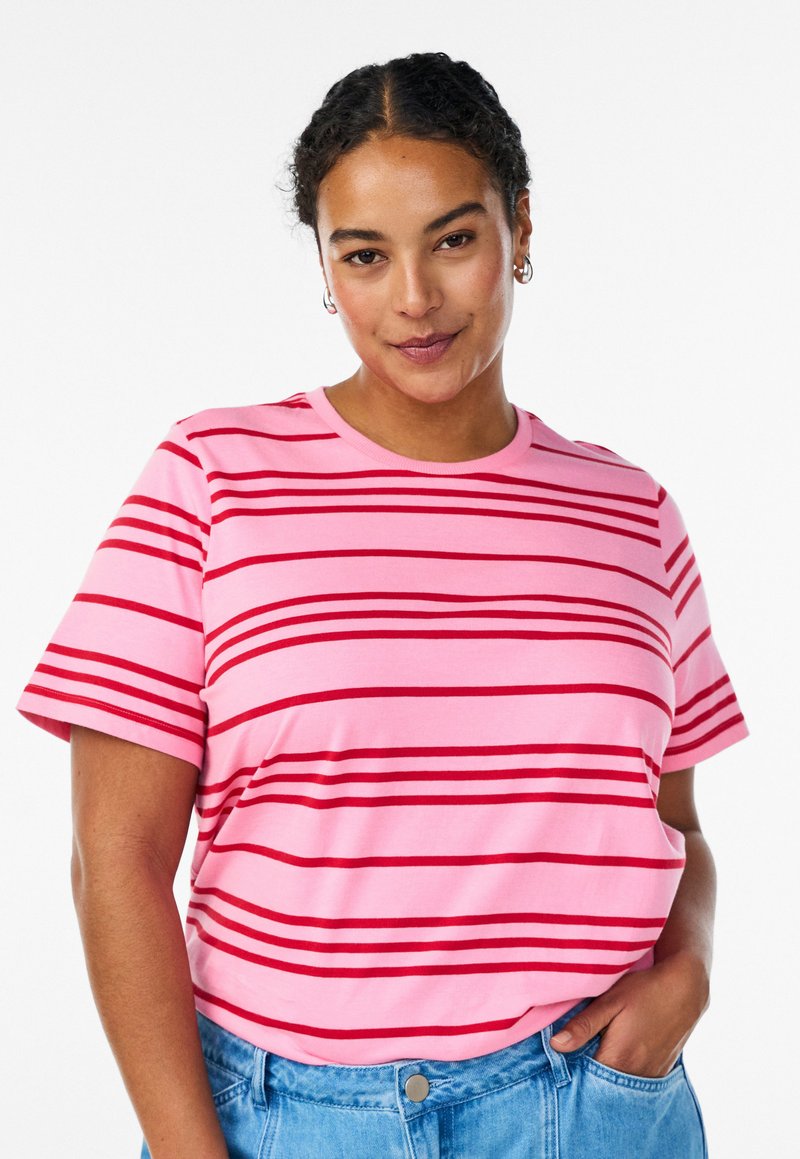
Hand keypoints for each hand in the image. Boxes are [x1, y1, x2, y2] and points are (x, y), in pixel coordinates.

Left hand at [548, 952, 709, 1077]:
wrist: (686, 988)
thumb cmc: (645, 990)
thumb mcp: (611, 1001)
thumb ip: (584, 1025)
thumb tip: (556, 1045)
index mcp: (619, 1059)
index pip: (585, 1079)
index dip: (571, 1069)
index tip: (560, 1058)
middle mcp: (636, 1074)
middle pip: (603, 1084)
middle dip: (587, 1074)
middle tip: (576, 1052)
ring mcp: (651, 1075)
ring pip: (620, 1083)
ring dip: (606, 1073)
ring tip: (597, 1049)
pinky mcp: (661, 1070)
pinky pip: (636, 1079)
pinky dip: (623, 1072)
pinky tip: (617, 1052)